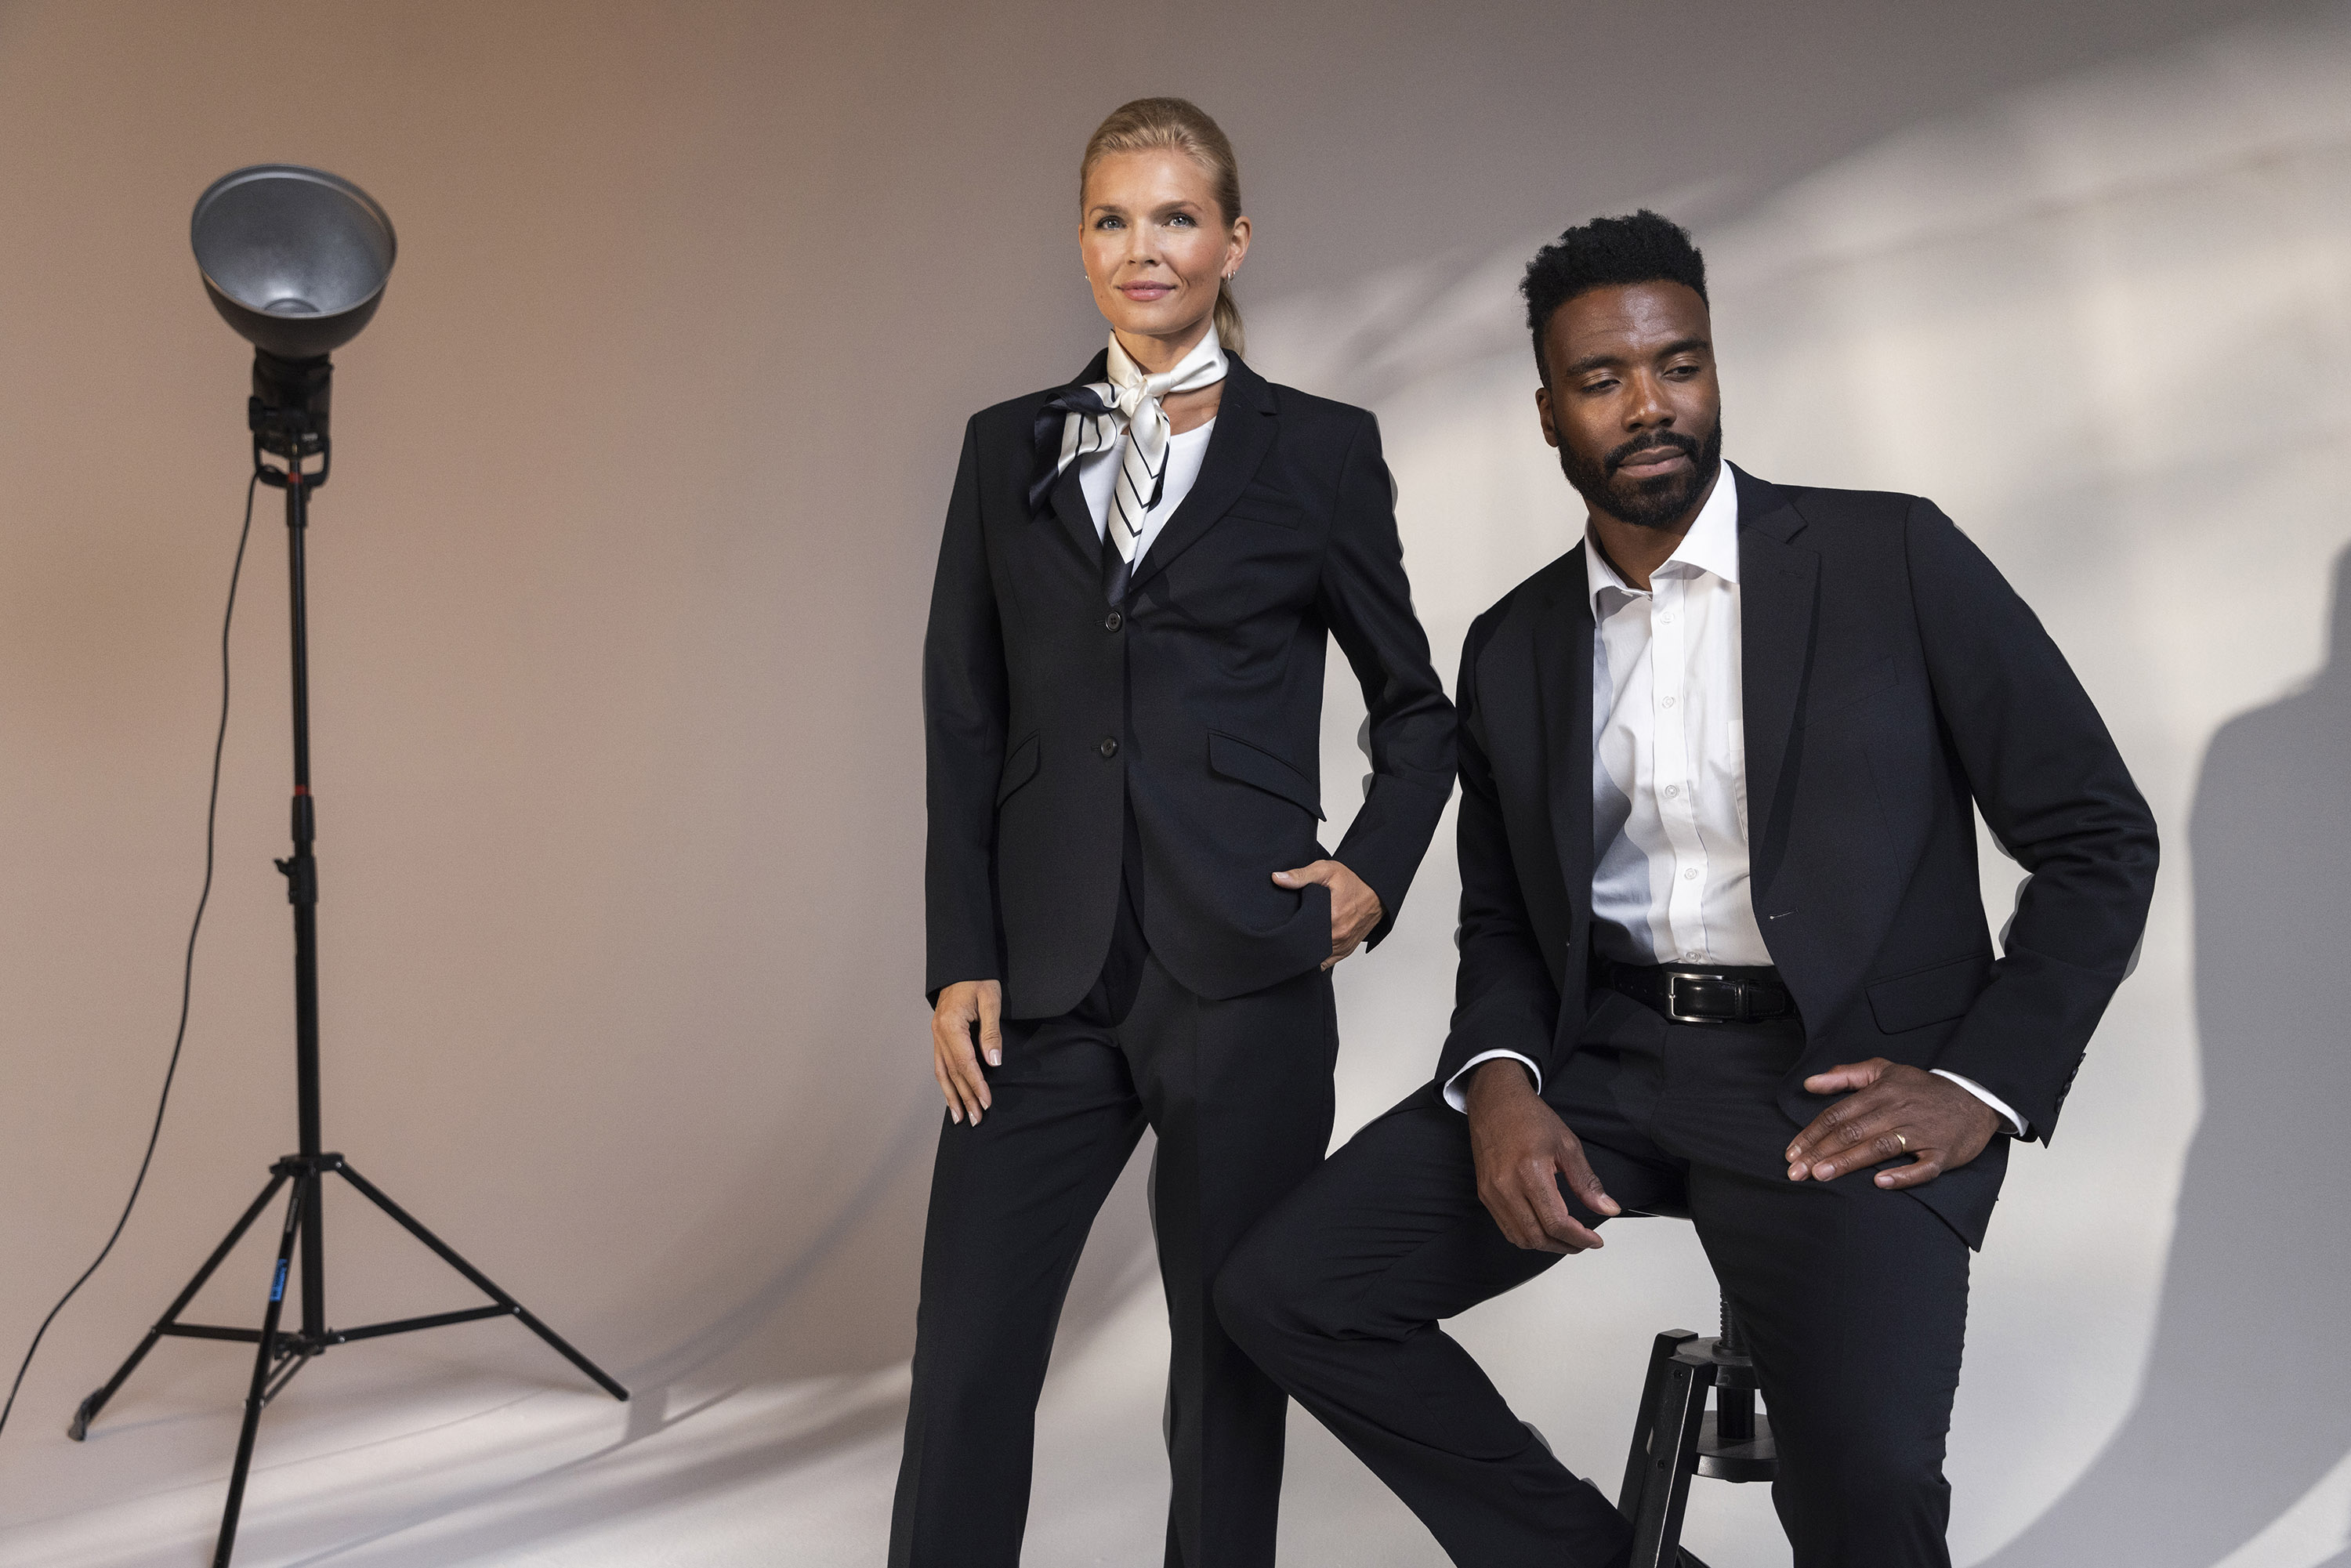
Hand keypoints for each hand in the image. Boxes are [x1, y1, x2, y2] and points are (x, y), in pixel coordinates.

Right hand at [931, 979, 1000, 1125]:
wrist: (962, 964)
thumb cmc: (978, 978)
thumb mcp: (991, 1000)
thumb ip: (991, 1032)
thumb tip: (993, 1062)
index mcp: (951, 1025)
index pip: (965, 1063)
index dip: (976, 1084)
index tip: (986, 1102)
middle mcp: (939, 1033)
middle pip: (953, 1072)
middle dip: (965, 1097)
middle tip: (976, 1119)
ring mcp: (936, 1035)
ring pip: (942, 1072)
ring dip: (951, 1096)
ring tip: (959, 1117)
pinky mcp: (939, 1035)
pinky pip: (940, 1064)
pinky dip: (945, 1082)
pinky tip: (951, 1095)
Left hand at [1271, 860, 1383, 970]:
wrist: (1376, 890)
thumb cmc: (1352, 880)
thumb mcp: (1325, 870)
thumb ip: (1301, 875)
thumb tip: (1277, 878)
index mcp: (1333, 916)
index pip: (1301, 934)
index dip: (1287, 933)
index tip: (1278, 928)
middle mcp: (1339, 935)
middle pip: (1307, 949)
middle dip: (1294, 944)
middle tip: (1283, 935)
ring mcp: (1343, 945)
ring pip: (1317, 959)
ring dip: (1306, 952)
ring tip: (1294, 942)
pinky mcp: (1346, 950)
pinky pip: (1327, 962)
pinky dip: (1316, 957)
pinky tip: (1308, 948)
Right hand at [1464, 1059, 1618, 1251]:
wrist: (1495, 1101)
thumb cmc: (1529, 1118)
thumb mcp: (1567, 1145)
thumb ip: (1587, 1182)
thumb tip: (1607, 1207)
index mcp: (1530, 1172)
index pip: (1556, 1222)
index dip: (1579, 1238)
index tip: (1595, 1240)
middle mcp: (1506, 1186)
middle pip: (1538, 1236)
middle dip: (1565, 1246)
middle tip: (1584, 1242)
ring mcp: (1492, 1192)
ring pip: (1520, 1238)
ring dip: (1546, 1245)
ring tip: (1566, 1239)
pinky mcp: (1484, 1193)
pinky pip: (1506, 1227)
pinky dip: (1527, 1236)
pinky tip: (1543, 1229)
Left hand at [1785, 1058, 1999, 1189]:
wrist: (1975, 1098)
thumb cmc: (1924, 1088)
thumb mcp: (1885, 1070)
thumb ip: (1846, 1075)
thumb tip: (1809, 1083)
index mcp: (1881, 1092)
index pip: (1838, 1114)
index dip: (1812, 1134)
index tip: (1791, 1152)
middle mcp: (1898, 1111)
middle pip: (1852, 1132)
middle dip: (1820, 1152)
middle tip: (1795, 1171)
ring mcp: (1921, 1133)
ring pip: (1880, 1147)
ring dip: (1848, 1162)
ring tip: (1821, 1175)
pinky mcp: (1942, 1153)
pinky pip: (1922, 1167)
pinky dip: (1903, 1175)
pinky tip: (1881, 1182)